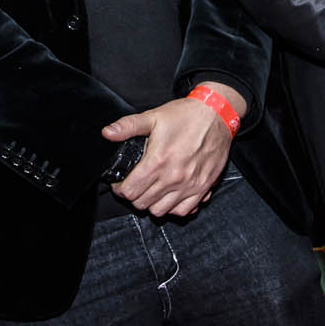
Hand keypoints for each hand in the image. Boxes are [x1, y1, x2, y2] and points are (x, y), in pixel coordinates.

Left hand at [101, 83, 243, 217]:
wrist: (216, 115)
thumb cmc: (186, 116)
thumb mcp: (153, 117)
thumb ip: (128, 126)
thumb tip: (108, 133)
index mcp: (158, 161)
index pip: (130, 191)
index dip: (120, 189)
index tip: (120, 184)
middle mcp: (173, 177)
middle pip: (143, 203)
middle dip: (134, 196)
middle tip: (134, 186)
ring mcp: (189, 185)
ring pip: (161, 210)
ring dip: (152, 203)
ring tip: (150, 191)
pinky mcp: (203, 187)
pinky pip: (183, 210)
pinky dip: (173, 207)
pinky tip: (169, 196)